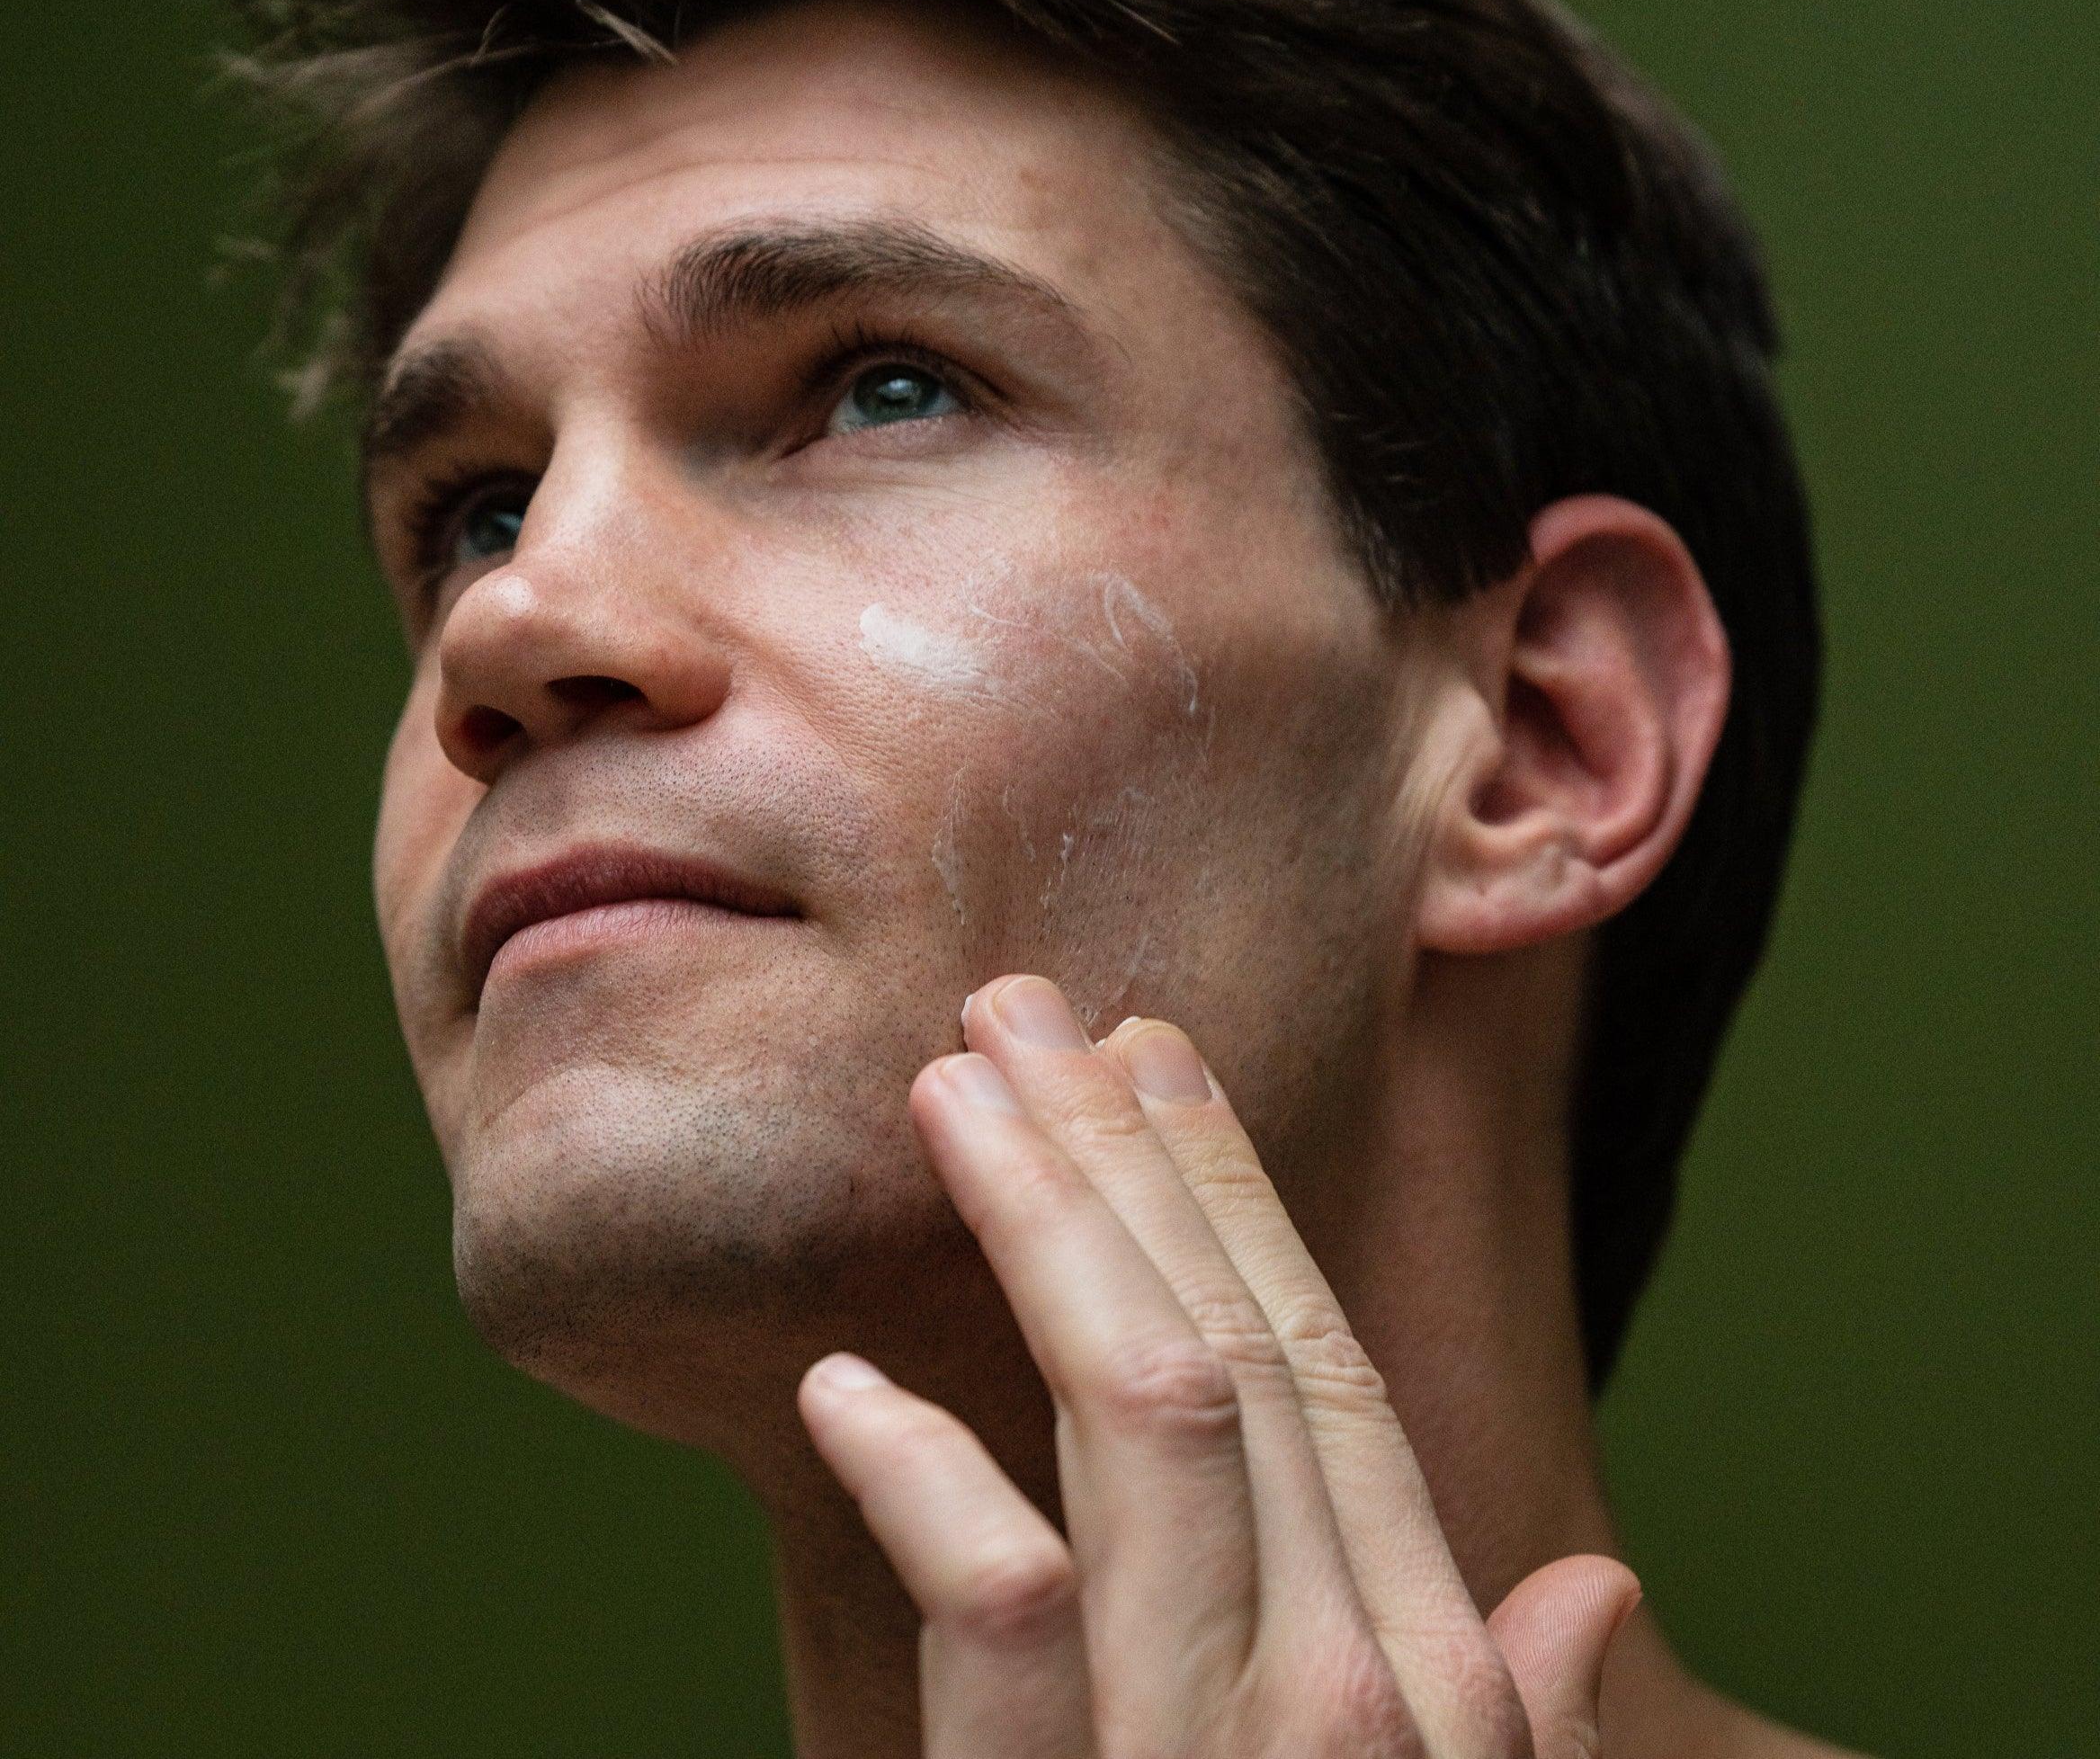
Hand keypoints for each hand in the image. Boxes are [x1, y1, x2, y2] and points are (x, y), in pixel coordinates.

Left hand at [797, 974, 1637, 1757]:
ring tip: (950, 1094)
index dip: (1235, 1191)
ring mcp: (1210, 1752)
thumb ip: (1516, 1719)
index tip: (1153, 1052)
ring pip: (1133, 1405)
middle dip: (1120, 1150)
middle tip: (1019, 1005)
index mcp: (1425, 1676)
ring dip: (1039, 1225)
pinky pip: (997, 1617)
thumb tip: (1593, 1574)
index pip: (1322, 1365)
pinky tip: (840, 1388)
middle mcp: (1339, 1685)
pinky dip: (920, 1479)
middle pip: (1223, 1340)